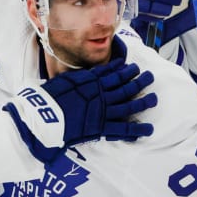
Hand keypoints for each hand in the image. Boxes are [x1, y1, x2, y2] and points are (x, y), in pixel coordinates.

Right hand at [4, 60, 156, 162]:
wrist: (43, 115)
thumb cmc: (49, 97)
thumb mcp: (64, 80)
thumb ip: (80, 78)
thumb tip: (89, 73)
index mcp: (92, 81)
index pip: (113, 73)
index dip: (125, 70)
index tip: (133, 66)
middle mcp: (101, 94)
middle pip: (125, 86)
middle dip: (139, 81)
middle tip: (149, 77)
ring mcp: (103, 111)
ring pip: (129, 104)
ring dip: (143, 101)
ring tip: (154, 98)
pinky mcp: (101, 127)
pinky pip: (123, 129)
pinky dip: (136, 129)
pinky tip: (148, 129)